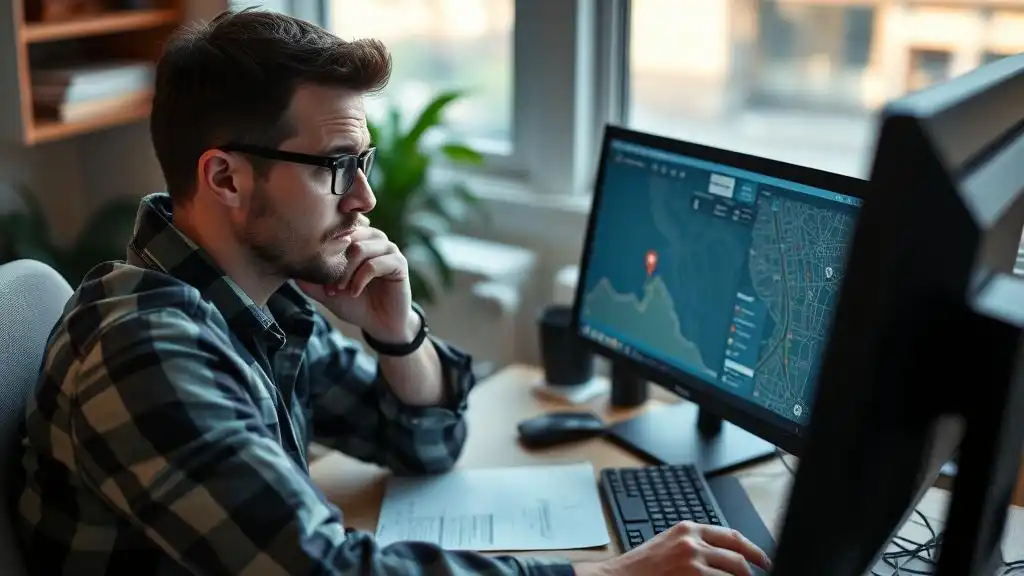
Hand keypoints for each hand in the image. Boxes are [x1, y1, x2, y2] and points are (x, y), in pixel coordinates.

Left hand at [296, 227, 415, 342]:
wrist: (379, 323)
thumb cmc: (353, 303)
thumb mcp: (325, 289)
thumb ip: (310, 276)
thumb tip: (287, 263)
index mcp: (357, 237)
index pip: (338, 227)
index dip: (325, 246)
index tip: (317, 271)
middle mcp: (373, 238)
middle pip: (348, 235)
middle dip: (334, 260)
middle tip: (328, 284)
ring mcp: (388, 249)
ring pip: (360, 248)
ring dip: (346, 271)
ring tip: (339, 289)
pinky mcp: (399, 263)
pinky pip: (375, 263)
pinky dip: (360, 279)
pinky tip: (354, 293)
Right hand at [576, 521, 770, 575]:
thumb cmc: (641, 567)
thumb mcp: (669, 544)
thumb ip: (694, 544)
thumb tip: (721, 554)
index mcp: (688, 529)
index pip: (732, 536)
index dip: (752, 550)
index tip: (762, 560)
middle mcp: (693, 542)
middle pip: (737, 556)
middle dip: (750, 571)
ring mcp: (693, 562)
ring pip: (733, 573)